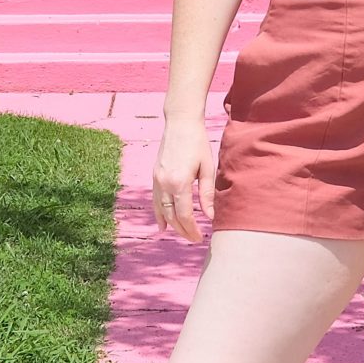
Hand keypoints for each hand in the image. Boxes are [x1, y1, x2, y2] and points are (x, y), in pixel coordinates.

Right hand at [152, 120, 213, 241]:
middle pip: (172, 216)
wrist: (180, 124)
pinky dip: (158, 214)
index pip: (185, 215)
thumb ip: (207, 194)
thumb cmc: (197, 144)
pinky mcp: (154, 176)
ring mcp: (157, 180)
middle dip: (182, 230)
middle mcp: (165, 184)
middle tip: (194, 238)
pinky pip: (155, 201)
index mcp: (180, 183)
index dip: (192, 229)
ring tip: (182, 234)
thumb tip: (209, 216)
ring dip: (171, 225)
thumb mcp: (207, 168)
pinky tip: (162, 225)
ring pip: (161, 210)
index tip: (200, 237)